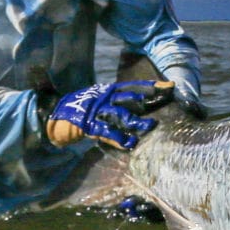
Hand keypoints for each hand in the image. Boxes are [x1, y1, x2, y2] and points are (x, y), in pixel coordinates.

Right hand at [45, 79, 174, 150]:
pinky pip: (107, 132)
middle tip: (164, 99)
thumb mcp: (105, 100)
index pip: (135, 85)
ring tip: (150, 125)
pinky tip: (130, 143)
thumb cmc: (89, 108)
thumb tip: (146, 101)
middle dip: (147, 98)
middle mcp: (105, 98)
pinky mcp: (90, 126)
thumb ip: (123, 101)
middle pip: (129, 97)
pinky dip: (119, 138)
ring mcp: (98, 112)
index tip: (171, 86)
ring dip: (135, 120)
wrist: (59, 115)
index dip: (153, 86)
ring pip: (119, 114)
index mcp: (110, 90)